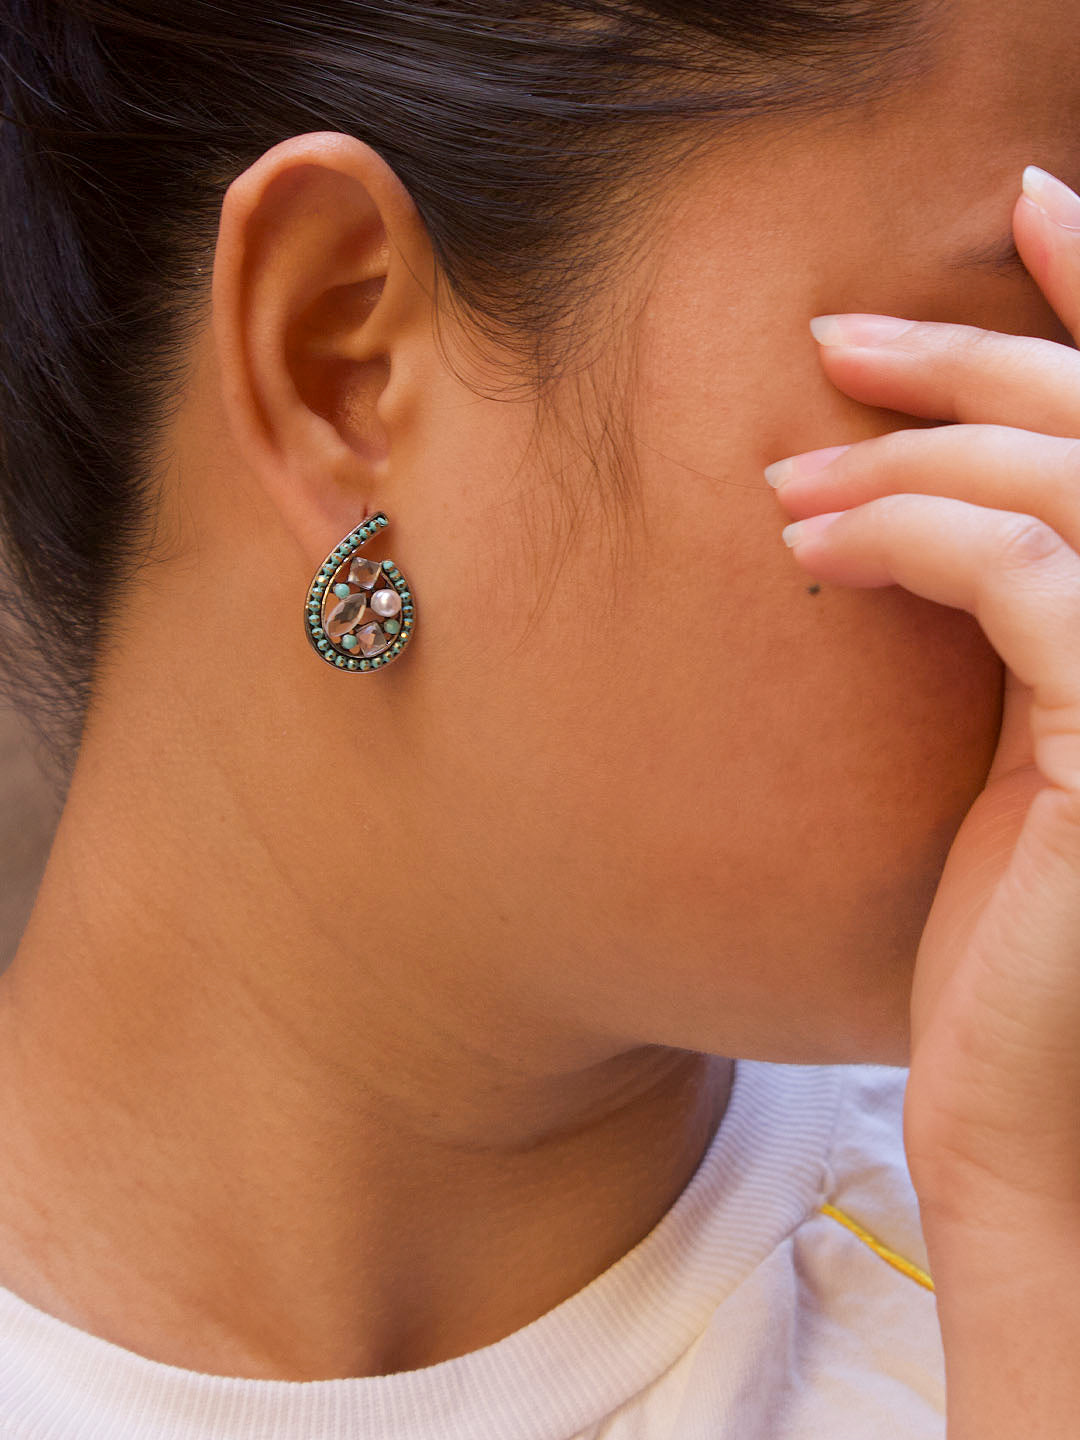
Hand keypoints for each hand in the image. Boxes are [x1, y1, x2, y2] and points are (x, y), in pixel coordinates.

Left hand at [765, 165, 1079, 1231]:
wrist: (1023, 1120)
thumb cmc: (1002, 956)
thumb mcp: (1017, 752)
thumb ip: (1011, 620)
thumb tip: (917, 504)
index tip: (1028, 208)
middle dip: (980, 359)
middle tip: (842, 335)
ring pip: (1065, 486)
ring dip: (914, 456)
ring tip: (791, 476)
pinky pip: (1019, 570)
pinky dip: (911, 534)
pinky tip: (813, 545)